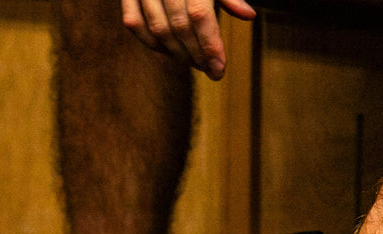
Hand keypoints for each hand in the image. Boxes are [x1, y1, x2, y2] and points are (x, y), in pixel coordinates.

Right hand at [121, 0, 256, 79]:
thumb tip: (248, 15)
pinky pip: (134, 24)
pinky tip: (168, 52)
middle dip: (196, 55)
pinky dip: (151, 42)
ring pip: (158, 30)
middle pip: (179, 27)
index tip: (219, 69)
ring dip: (177, 54)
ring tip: (194, 63)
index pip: (200, 15)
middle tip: (209, 69)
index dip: (209, 45)